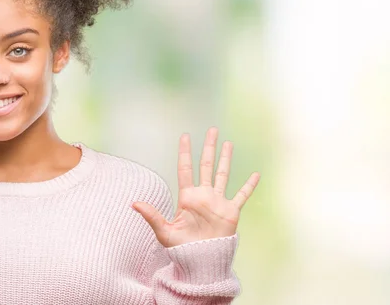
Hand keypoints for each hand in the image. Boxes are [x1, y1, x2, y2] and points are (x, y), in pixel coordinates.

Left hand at [132, 127, 259, 247]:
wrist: (201, 260)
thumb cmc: (181, 248)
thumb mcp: (164, 231)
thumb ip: (152, 215)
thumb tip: (134, 204)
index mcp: (187, 197)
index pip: (186, 169)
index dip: (185, 152)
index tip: (185, 136)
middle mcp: (203, 195)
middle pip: (206, 165)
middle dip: (209, 147)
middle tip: (212, 130)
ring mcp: (217, 201)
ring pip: (223, 174)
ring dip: (226, 159)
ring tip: (228, 143)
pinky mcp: (231, 211)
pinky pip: (242, 195)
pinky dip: (249, 186)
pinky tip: (256, 174)